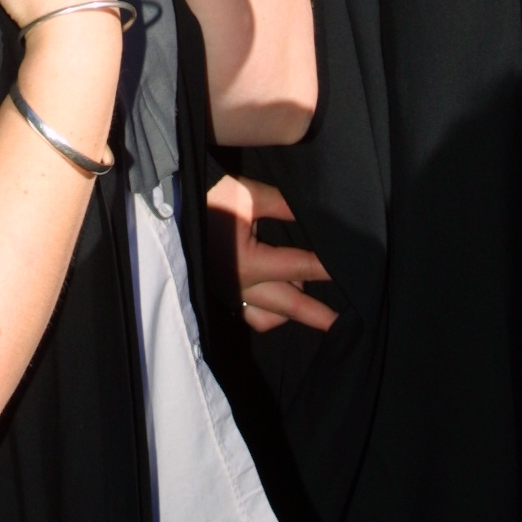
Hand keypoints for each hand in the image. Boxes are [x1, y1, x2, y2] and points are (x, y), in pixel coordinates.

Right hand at [207, 174, 336, 334]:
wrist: (171, 202)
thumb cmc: (210, 196)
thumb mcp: (249, 196)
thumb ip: (285, 206)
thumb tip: (315, 214)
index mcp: (250, 262)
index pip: (300, 267)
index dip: (326, 269)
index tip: (351, 272)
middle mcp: (240, 285)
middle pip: (289, 305)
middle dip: (317, 314)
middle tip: (343, 325)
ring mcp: (229, 292)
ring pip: (266, 318)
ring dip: (288, 313)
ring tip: (305, 301)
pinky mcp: (220, 291)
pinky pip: (249, 313)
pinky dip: (266, 312)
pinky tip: (276, 301)